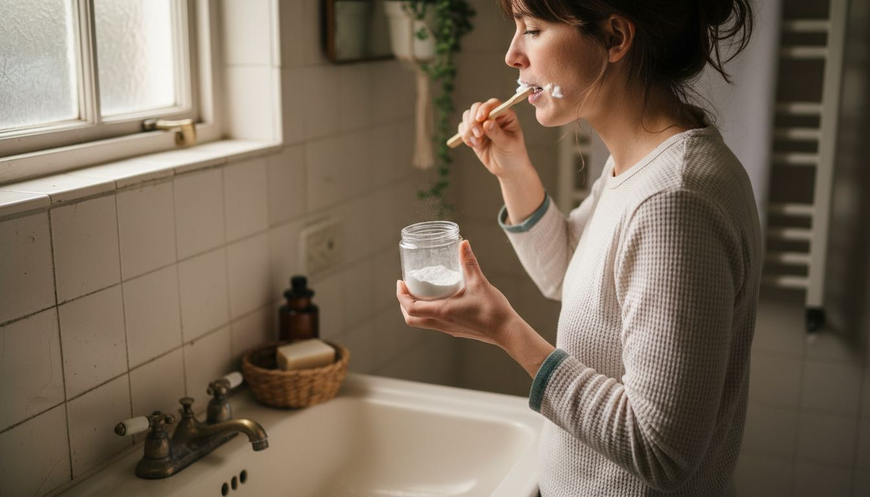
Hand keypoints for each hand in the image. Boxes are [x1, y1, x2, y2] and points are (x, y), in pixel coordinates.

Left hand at [396, 240, 519, 347]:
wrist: (507, 332)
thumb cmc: (493, 310)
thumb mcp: (479, 282)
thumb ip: (469, 262)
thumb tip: (463, 243)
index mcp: (442, 311)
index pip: (411, 308)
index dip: (401, 295)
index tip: (401, 282)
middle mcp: (441, 323)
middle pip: (411, 319)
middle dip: (404, 303)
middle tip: (406, 287)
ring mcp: (447, 329)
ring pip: (421, 323)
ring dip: (414, 309)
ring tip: (419, 291)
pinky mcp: (454, 331)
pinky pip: (433, 323)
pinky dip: (427, 312)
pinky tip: (437, 299)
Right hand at [458, 99, 532, 179]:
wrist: (507, 169)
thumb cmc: (512, 155)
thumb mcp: (507, 144)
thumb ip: (497, 133)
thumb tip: (487, 122)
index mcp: (506, 115)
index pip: (493, 104)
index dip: (485, 108)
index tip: (480, 119)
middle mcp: (493, 116)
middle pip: (476, 107)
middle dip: (474, 120)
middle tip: (478, 135)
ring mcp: (482, 124)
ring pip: (467, 116)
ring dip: (468, 128)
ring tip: (476, 142)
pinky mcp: (473, 133)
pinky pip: (462, 128)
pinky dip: (464, 135)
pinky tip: (472, 144)